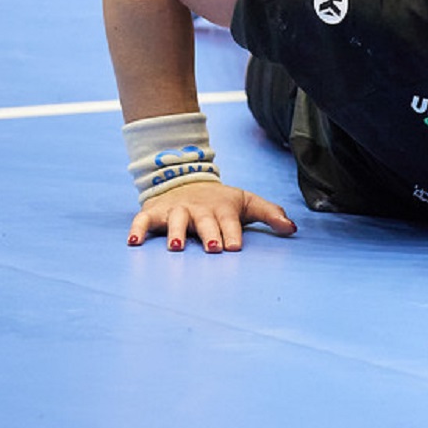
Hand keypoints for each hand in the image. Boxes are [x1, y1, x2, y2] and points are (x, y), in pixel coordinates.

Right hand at [127, 181, 296, 252]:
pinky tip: (134, 243)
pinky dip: (138, 229)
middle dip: (208, 233)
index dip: (232, 232)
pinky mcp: (155, 213)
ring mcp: (176, 210)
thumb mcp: (247, 202)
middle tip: (213, 249)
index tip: (234, 247)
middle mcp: (199, 208)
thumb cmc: (221, 201)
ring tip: (176, 248)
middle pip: (204, 220)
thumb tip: (293, 228)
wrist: (187, 179)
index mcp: (222, 207)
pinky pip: (143, 220)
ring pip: (175, 219)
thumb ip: (271, 214)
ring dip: (175, 232)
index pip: (229, 220)